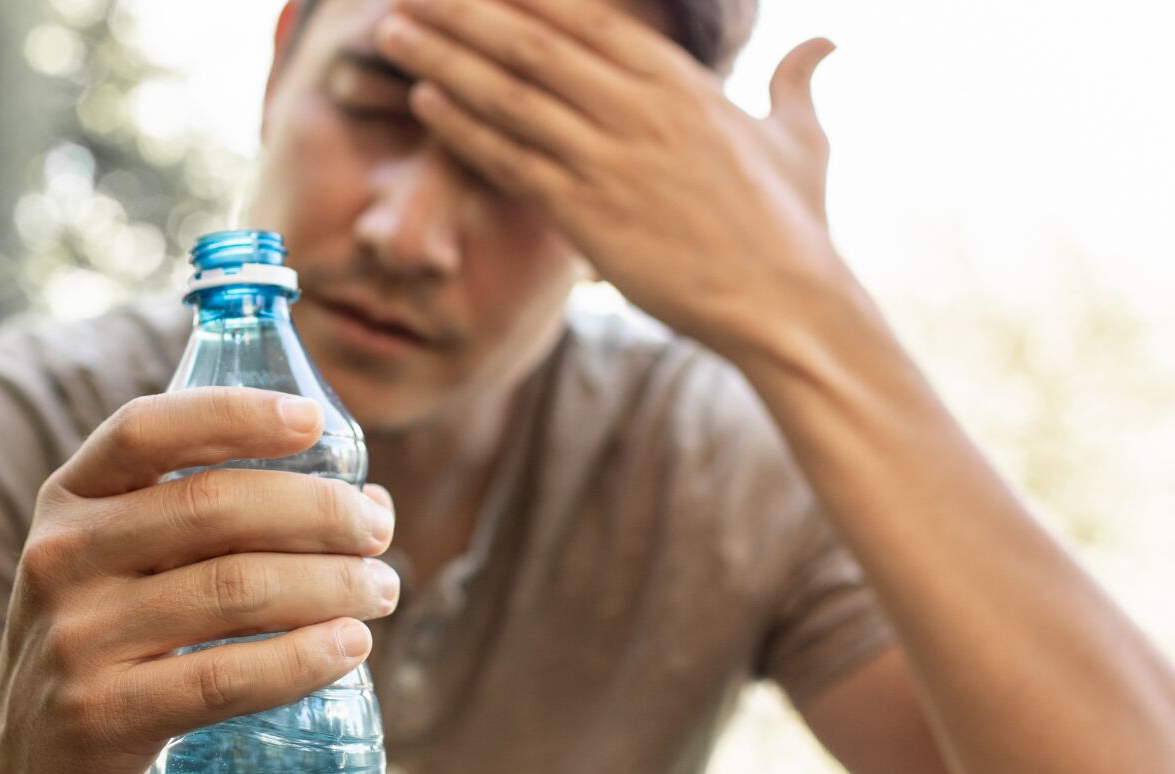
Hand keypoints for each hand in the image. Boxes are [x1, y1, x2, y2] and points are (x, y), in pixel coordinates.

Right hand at [0, 388, 399, 773]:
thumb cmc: (109, 649)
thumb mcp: (121, 566)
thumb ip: (217, 524)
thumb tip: (369, 503)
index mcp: (69, 500)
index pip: (147, 430)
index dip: (235, 414)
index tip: (314, 421)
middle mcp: (63, 558)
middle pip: (214, 506)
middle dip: (319, 511)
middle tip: (377, 533)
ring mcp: (78, 639)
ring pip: (235, 590)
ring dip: (331, 584)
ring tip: (382, 590)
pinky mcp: (104, 718)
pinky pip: (226, 677)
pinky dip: (304, 658)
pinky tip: (350, 647)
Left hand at [375, 0, 852, 361]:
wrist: (785, 302)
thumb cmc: (793, 225)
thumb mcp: (801, 139)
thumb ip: (797, 81)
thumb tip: (825, 42)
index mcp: (680, 80)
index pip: (585, 13)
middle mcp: (637, 108)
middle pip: (530, 42)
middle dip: (463, 13)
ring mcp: (608, 159)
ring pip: (508, 96)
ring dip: (443, 62)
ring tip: (391, 35)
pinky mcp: (586, 215)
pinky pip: (509, 161)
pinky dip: (463, 129)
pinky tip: (424, 103)